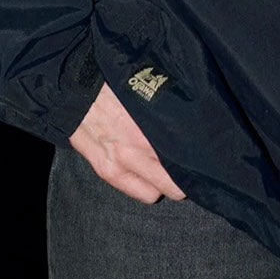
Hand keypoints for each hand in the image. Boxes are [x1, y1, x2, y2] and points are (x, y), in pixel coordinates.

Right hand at [68, 81, 187, 202]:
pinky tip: (151, 176)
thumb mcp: (145, 88)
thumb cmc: (114, 84)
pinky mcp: (107, 172)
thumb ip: (166, 107)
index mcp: (148, 122)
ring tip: (169, 170)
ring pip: (160, 191)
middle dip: (185, 175)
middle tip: (190, 165)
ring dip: (166, 183)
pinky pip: (141, 193)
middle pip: (174, 179)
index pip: (183, 150)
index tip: (203, 152)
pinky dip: (149, 188)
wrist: (76, 90)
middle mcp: (135, 147)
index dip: (196, 154)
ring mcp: (120, 163)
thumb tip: (192, 112)